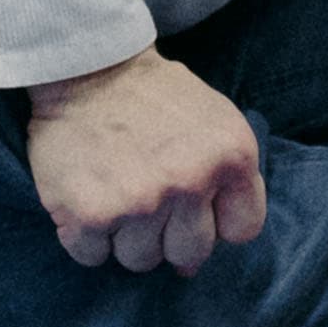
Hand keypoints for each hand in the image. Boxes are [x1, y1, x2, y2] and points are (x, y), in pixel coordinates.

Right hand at [25, 45, 266, 275]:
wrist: (88, 66)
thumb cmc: (154, 96)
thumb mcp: (217, 121)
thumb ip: (227, 181)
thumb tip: (197, 260)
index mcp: (232, 157)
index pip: (241, 230)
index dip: (216, 221)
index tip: (194, 203)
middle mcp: (190, 181)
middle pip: (189, 254)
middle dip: (169, 236)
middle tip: (148, 199)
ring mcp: (139, 201)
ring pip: (140, 260)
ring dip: (126, 237)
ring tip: (115, 195)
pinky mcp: (89, 213)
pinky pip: (92, 256)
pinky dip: (85, 238)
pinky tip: (87, 202)